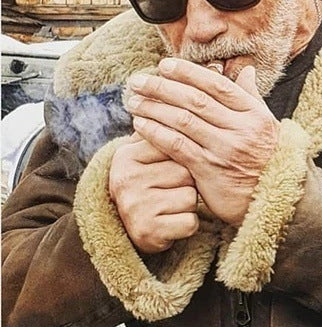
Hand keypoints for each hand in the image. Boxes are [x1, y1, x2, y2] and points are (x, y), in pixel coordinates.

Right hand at [109, 136, 197, 253]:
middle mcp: (127, 179)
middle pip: (186, 172)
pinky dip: (188, 225)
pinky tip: (173, 223)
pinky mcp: (149, 231)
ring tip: (171, 207)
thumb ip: (158, 132)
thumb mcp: (145, 158)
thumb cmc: (148, 188)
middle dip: (188, 183)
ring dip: (189, 205)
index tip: (172, 168)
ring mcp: (136, 207)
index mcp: (126, 156)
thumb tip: (179, 95)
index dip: (183, 160)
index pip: (175, 146)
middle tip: (170, 192)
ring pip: (190, 197)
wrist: (131, 230)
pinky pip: (190, 222)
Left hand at [126, 59, 279, 224]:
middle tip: (138, 81)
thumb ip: (252, 99)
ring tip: (134, 101)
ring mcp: (225, 150)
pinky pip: (177, 146)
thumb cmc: (269, 162)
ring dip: (153, 108)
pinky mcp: (210, 171)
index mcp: (254, 115)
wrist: (276, 201)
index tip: (164, 66)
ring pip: (183, 120)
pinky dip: (156, 133)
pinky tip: (140, 126)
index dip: (187, 73)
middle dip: (162, 87)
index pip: (216, 85)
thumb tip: (247, 71)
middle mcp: (241, 130)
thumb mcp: (268, 127)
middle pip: (195, 100)